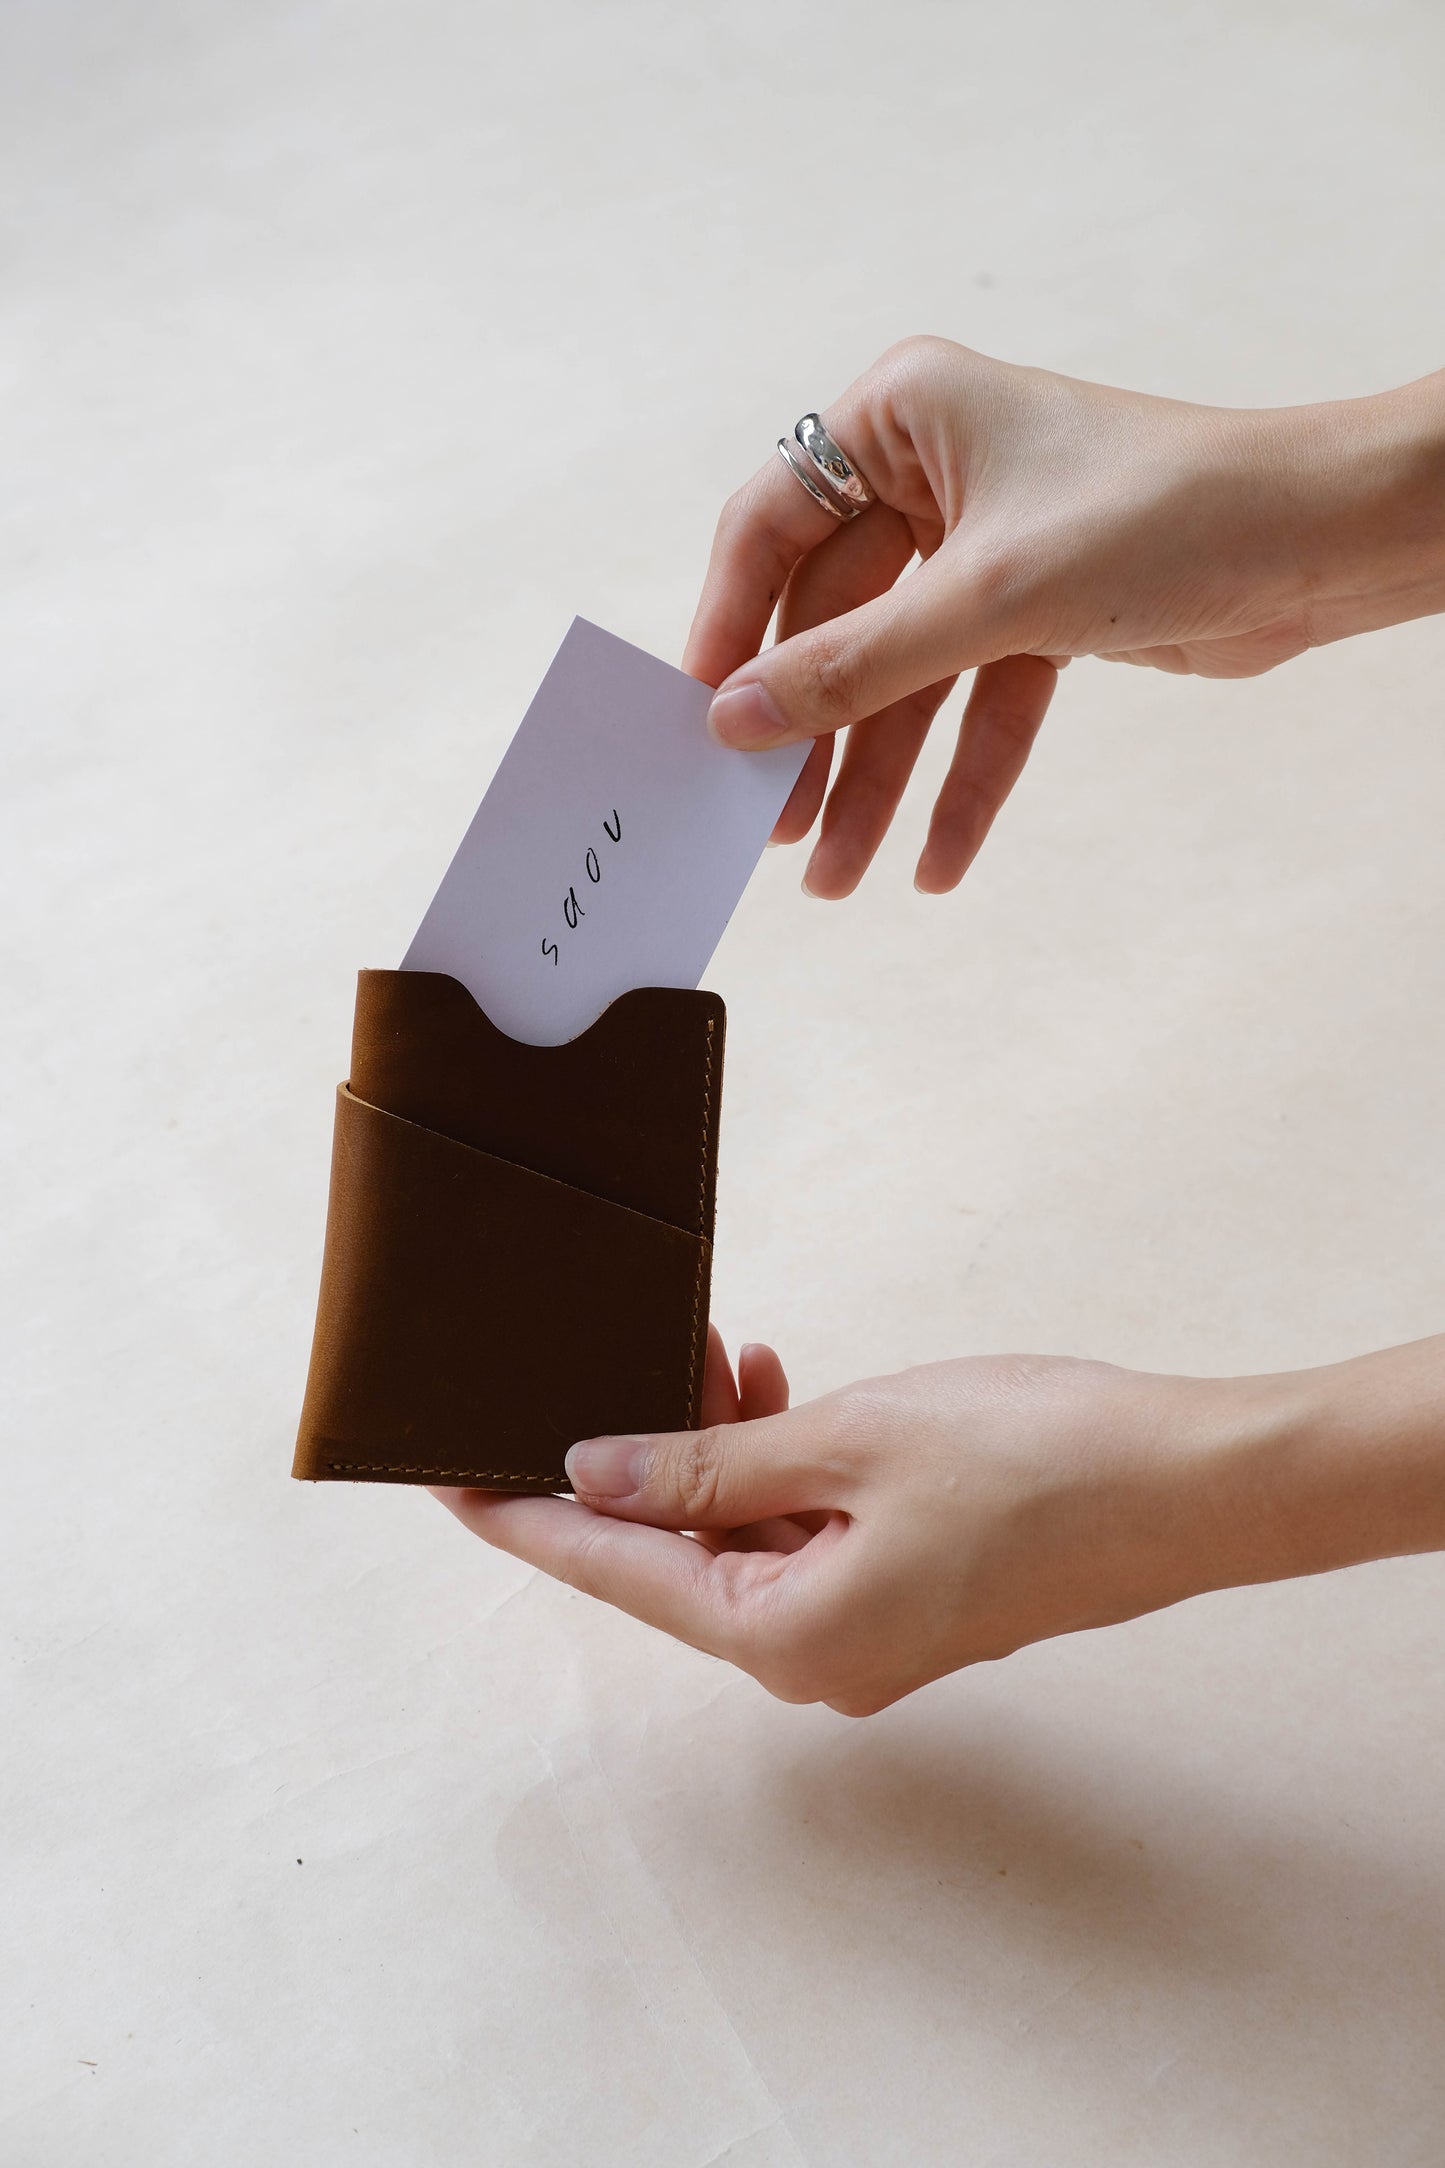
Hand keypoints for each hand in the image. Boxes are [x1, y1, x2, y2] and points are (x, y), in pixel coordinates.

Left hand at [435, 1331, 1427, 1716]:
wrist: (1194, 1480)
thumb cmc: (1038, 1460)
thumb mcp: (850, 1442)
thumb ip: (710, 1463)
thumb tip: (598, 1473)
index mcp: (788, 1637)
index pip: (614, 1571)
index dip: (524, 1515)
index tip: (444, 1478)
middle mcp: (816, 1655)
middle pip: (673, 1554)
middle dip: (631, 1452)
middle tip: (591, 1353)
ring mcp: (867, 1628)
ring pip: (741, 1534)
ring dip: (712, 1446)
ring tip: (712, 1347)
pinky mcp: (910, 1590)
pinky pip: (803, 1532)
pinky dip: (779, 1464)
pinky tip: (779, 1386)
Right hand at [686, 338, 1444, 897]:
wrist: (1325, 542)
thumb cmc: (1166, 514)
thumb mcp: (985, 599)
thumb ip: (853, 665)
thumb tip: (734, 718)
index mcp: (903, 417)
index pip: (771, 525)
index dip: (729, 627)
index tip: (697, 719)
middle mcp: (936, 473)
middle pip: (835, 620)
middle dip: (813, 733)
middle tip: (770, 826)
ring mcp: (986, 548)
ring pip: (904, 678)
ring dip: (877, 778)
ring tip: (839, 877)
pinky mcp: (1038, 611)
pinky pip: (975, 704)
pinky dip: (961, 778)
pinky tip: (936, 862)